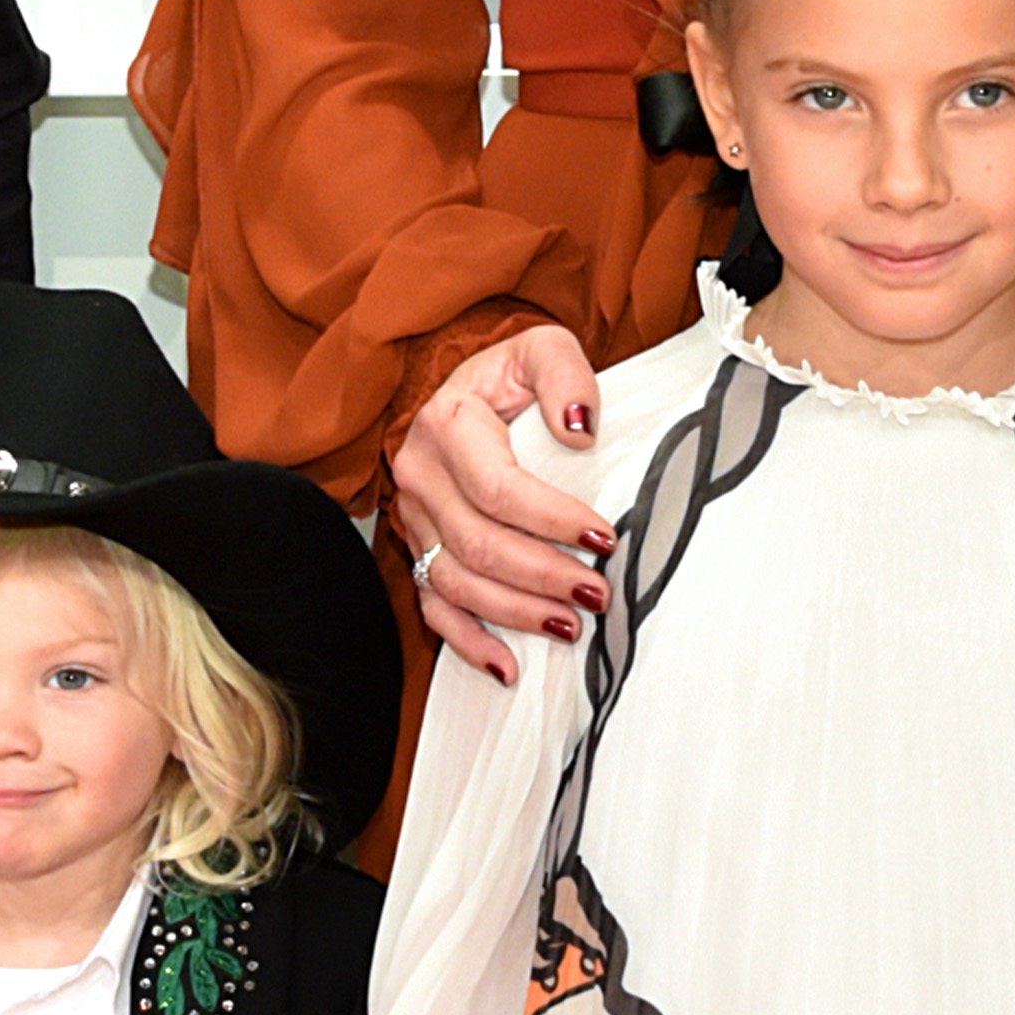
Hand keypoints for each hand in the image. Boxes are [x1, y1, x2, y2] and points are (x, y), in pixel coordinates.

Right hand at [388, 325, 611, 681]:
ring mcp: (412, 519)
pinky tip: (507, 666)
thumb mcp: (539, 349)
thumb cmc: (507, 376)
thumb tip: (581, 428)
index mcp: (447, 425)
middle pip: (478, 543)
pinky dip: (468, 642)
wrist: (459, 389)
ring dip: (515, 612)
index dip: (551, 519)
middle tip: (597, 591)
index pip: (497, 487)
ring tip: (571, 625)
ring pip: (456, 582)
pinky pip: (433, 606)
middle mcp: (419, 476)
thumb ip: (564, 375)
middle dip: (542, 576)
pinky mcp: (416, 548)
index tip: (602, 535)